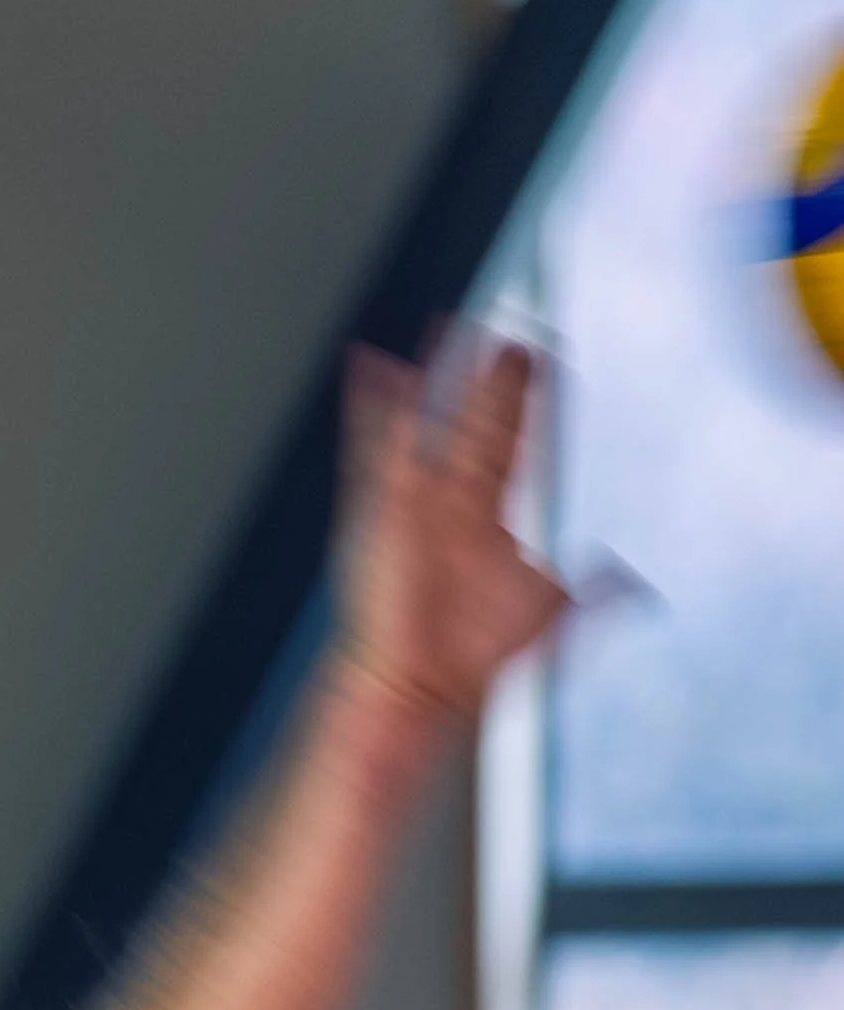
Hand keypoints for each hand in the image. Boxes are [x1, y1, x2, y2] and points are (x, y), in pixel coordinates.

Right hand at [332, 335, 571, 731]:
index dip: (534, 407)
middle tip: (516, 339)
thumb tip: (636, 584)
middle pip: (481, 425)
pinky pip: (375, 442)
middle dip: (499, 383)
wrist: (420, 684)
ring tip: (454, 325)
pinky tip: (372, 363)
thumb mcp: (550, 617)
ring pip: (436, 421)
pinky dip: (372, 403)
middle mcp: (454, 503)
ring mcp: (417, 500)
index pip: (518, 446)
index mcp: (489, 520)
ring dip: (446, 375)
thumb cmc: (474, 659)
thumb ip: (594, 594)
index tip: (548, 364)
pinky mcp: (383, 504)